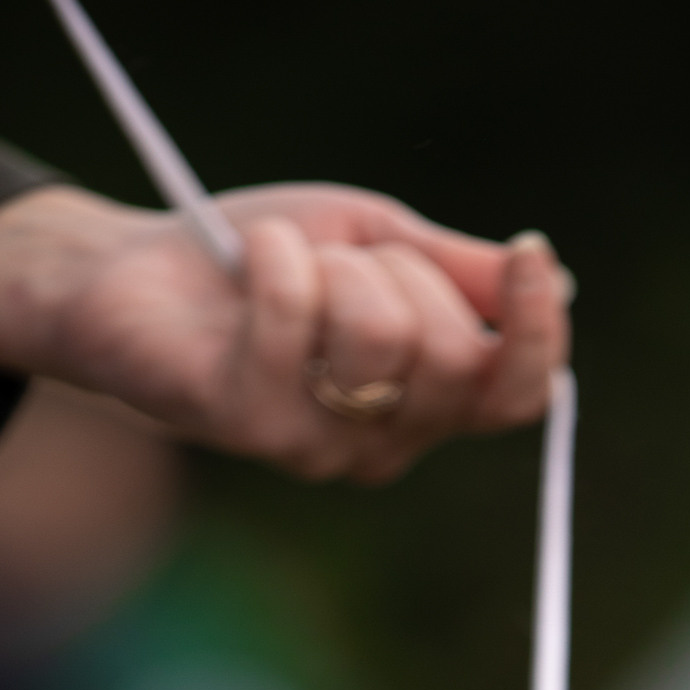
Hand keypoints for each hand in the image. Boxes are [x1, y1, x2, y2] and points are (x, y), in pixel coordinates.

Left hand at [0, 182, 568, 482]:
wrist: (132, 273)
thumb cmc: (256, 259)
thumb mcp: (370, 243)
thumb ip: (453, 268)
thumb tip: (557, 280)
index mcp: (422, 404)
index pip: (515, 397)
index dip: (536, 333)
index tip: (529, 252)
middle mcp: (380, 445)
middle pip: (450, 354)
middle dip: (402, 271)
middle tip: (337, 261)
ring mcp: (317, 446)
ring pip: (384, 336)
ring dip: (334, 267)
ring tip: (284, 267)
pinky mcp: (252, 425)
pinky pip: (297, 315)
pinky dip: (274, 259)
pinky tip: (247, 261)